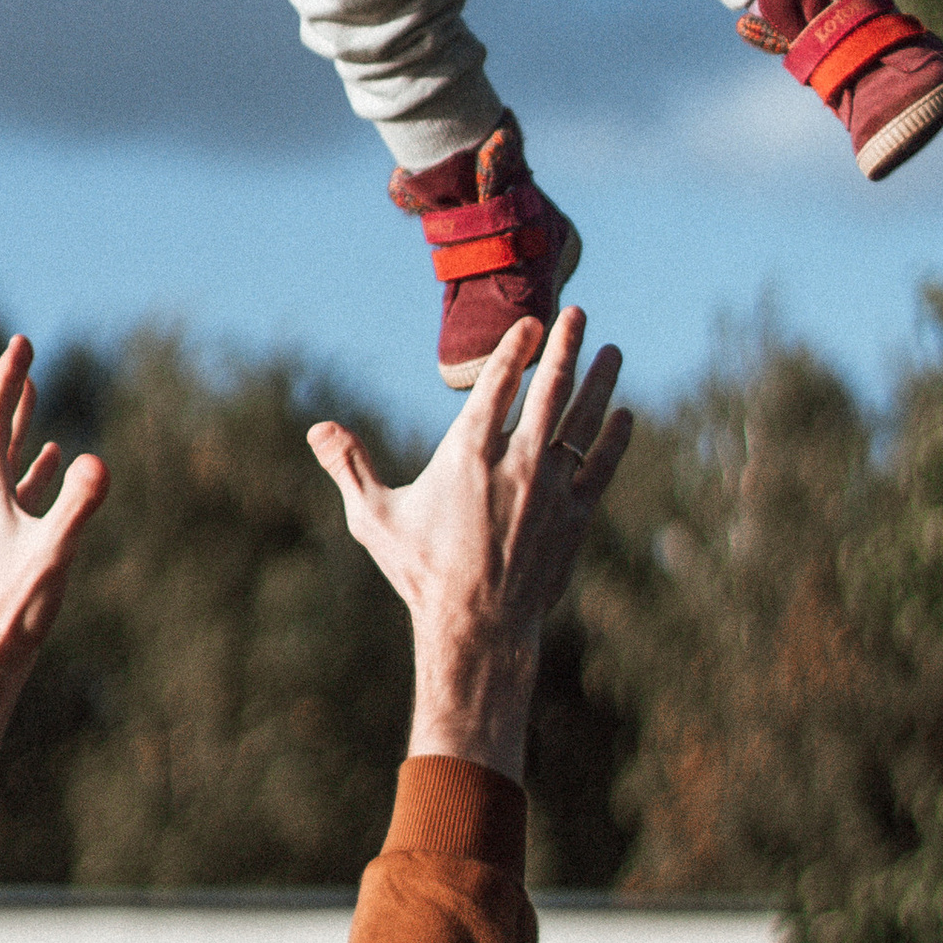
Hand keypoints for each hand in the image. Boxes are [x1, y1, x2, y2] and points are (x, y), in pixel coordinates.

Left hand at [0, 339, 106, 824]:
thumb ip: (76, 508)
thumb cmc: (14, 611)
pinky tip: (49, 461)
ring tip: (31, 393)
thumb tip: (96, 460)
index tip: (22, 342)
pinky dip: (32, 465)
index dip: (8, 378)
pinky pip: (16, 488)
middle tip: (24, 352)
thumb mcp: (53, 556)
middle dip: (11, 390)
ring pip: (3, 458)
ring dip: (19, 423)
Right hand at [307, 310, 627, 779]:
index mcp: (468, 455)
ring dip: (599, 382)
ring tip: (612, 350)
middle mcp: (516, 464)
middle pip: (550, 391)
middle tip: (578, 314)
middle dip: (566, 347)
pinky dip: (615, 439)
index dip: (516, 349)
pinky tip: (625, 415)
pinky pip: (602, 467)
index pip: (499, 385)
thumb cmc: (422, 572)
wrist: (477, 627)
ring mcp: (551, 489)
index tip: (531, 323)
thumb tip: (318, 428)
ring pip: (583, 422)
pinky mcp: (575, 517)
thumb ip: (350, 467)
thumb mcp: (375, 519)